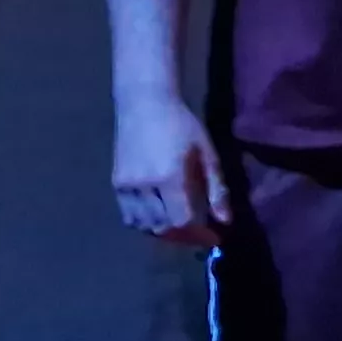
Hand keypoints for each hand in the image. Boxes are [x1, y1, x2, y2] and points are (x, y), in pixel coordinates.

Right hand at [112, 95, 230, 245]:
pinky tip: (160, 216)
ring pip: (144, 225)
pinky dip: (145, 222)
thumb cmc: (182, 125)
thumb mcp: (207, 154)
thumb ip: (217, 189)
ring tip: (182, 226)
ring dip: (165, 231)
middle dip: (184, 236)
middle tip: (200, 233)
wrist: (144, 103)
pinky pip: (129, 215)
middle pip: (162, 227)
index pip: (182, 221)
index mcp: (169, 177)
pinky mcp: (116, 183)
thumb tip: (225, 221)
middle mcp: (144, 185)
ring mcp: (126, 185)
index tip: (214, 236)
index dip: (200, 235)